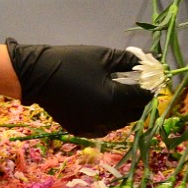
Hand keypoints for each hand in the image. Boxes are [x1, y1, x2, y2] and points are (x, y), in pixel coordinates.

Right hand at [6, 39, 151, 136]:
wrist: (38, 75)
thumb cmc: (72, 62)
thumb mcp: (104, 56)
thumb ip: (128, 61)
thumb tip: (146, 64)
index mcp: (114, 100)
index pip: (142, 98)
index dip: (149, 88)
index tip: (149, 78)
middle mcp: (106, 119)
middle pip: (134, 113)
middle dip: (137, 99)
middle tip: (133, 84)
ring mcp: (92, 127)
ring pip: (119, 122)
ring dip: (124, 110)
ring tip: (117, 92)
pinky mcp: (81, 130)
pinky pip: (104, 127)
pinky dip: (108, 118)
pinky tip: (103, 104)